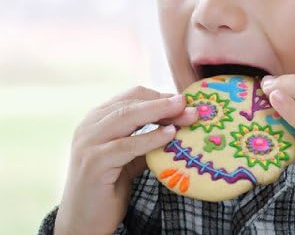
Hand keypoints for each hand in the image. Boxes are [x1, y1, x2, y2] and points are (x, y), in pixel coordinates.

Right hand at [54, 86, 197, 234]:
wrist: (83, 222)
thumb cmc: (109, 186)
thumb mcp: (130, 156)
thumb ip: (147, 139)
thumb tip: (180, 123)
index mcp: (97, 119)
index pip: (131, 97)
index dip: (158, 96)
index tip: (183, 101)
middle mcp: (89, 126)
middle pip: (131, 104)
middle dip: (162, 103)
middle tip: (188, 104)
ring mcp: (88, 143)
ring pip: (127, 118)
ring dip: (159, 113)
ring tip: (184, 114)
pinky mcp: (93, 163)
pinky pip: (126, 145)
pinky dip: (150, 138)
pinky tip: (169, 135)